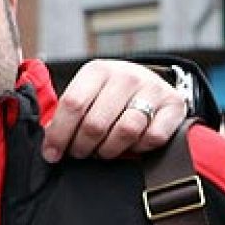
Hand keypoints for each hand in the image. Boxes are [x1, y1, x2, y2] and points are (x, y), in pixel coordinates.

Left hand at [42, 59, 185, 161]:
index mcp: (97, 70)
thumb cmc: (109, 95)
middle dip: (82, 147)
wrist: (151, 84)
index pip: (72, 105)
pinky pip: (153, 138)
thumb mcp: (87, 94)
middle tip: (80, 153)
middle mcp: (126, 76)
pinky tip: (131, 145)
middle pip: (96, 123)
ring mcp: (153, 89)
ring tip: (102, 151)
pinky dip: (139, 148)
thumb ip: (68, 115)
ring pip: (125, 132)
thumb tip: (50, 147)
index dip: (59, 134)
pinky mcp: (174, 106)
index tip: (52, 154)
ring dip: (109, 150)